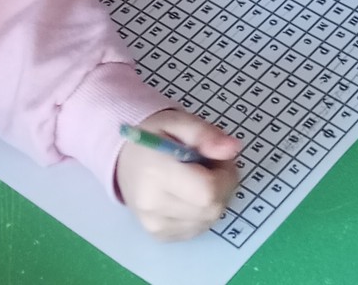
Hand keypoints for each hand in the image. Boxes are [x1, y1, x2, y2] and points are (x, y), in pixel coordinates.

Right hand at [116, 108, 240, 239]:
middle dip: (223, 186)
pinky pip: (198, 228)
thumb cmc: (154, 135)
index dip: (224, 175)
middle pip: (212, 209)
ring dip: (214, 199)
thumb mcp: (178, 121)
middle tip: (211, 164)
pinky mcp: (160, 236)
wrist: (124, 157)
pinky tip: (190, 194)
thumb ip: (205, 134)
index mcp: (156, 172)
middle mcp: (153, 206)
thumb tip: (233, 149)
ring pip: (208, 220)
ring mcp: (155, 225)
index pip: (207, 191)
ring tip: (199, 177)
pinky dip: (202, 212)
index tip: (219, 158)